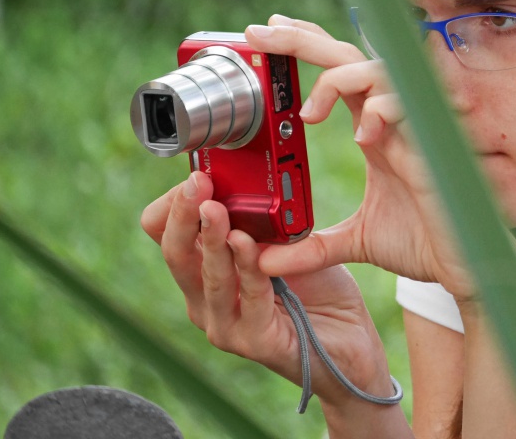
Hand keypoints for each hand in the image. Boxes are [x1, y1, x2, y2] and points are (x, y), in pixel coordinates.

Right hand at [140, 172, 392, 403]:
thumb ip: (262, 219)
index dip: (176, 203)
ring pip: (206, 276)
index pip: (166, 233)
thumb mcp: (285, 241)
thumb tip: (248, 180)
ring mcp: (225, 323)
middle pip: (176, 252)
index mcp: (206, 270)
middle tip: (197, 183)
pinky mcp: (254, 340)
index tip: (197, 173)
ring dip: (212, 239)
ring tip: (215, 209)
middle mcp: (206, 298)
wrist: (348, 340)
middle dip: (185, 214)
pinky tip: (248, 245)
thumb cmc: (316, 288)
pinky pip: (249, 298)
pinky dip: (248, 268)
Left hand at [244, 15, 476, 301]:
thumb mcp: (355, 242)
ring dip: (338, 80)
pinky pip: (407, 102)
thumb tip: (266, 261)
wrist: (464, 266)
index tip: (266, 33)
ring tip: (310, 115)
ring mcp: (412, 127)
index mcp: (373, 130)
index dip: (306, 46)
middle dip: (304, 40)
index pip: (338, 71)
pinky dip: (383, 110)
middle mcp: (391, 120)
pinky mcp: (432, 142)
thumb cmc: (424, 243)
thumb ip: (311, 247)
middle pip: (349, 56)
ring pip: (376, 70)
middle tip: (263, 31)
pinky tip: (366, 136)